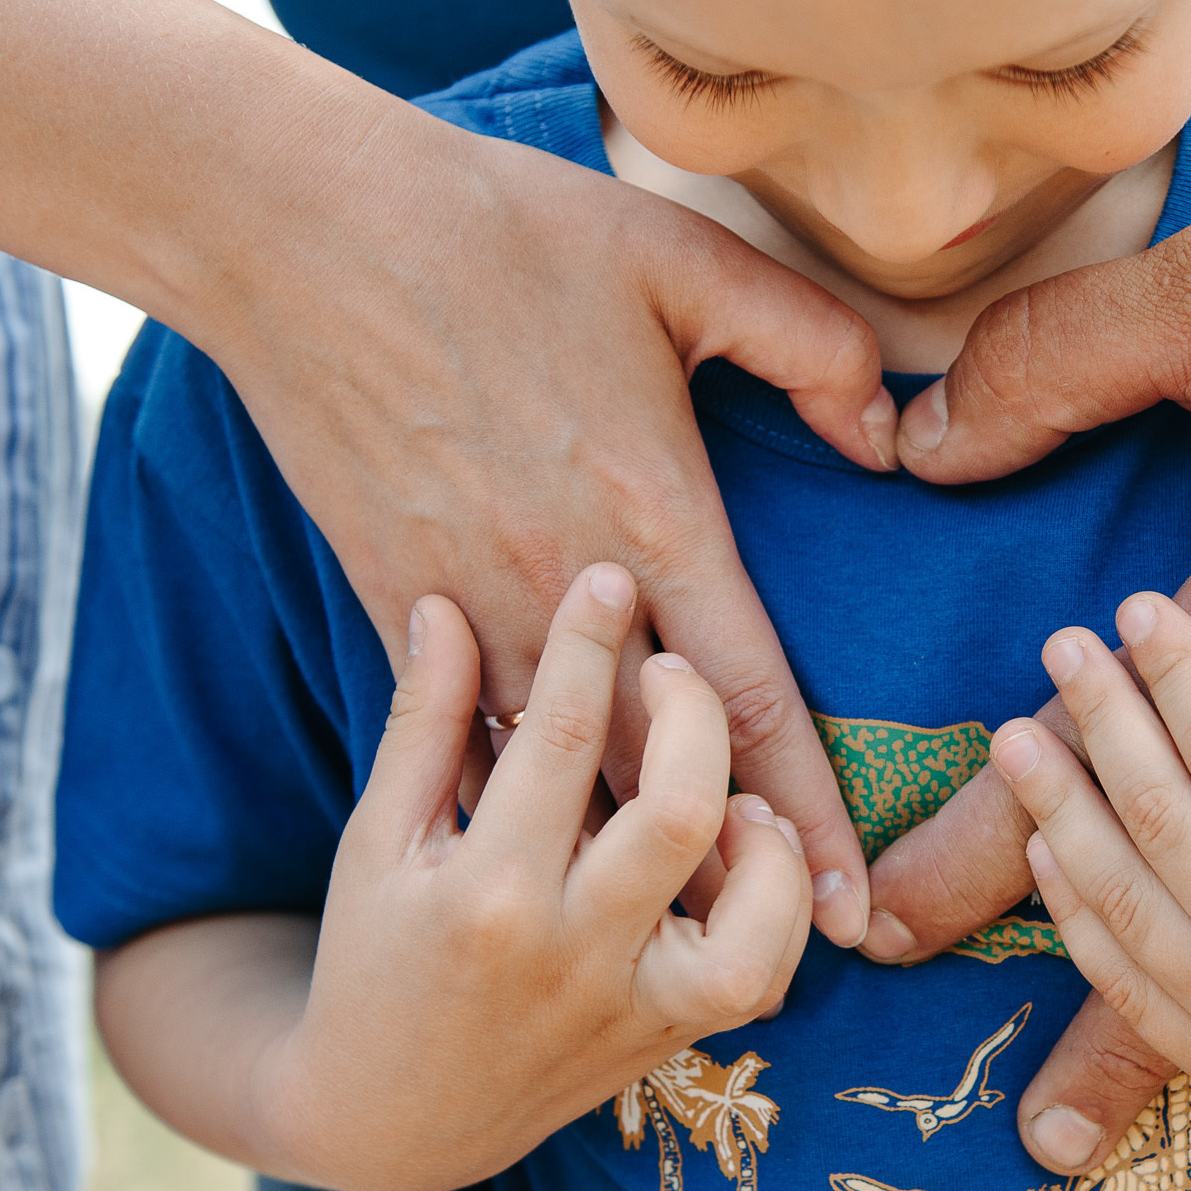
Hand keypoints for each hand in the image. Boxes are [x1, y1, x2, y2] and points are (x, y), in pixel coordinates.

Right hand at [0, 0, 885, 945]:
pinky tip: (540, 857)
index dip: (808, 810)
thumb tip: (886, 436)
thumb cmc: (504, 233)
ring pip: (557, 774)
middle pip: (659, 770)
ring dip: (620, 861)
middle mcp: (565, 586)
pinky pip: (460, 727)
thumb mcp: (685, 258)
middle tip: (792, 957)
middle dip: (728, 874)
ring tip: (678, 942)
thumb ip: (809, 347)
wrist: (305, 232)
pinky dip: (509, 800)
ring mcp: (470, 603)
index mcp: (652, 515)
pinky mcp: (395, 596)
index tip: (849, 902)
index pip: (748, 699)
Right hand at [258, 566, 809, 1190]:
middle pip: (679, 811)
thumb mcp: (378, 840)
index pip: (555, 736)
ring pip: (753, 921)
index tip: (605, 579)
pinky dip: (777, 907)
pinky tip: (747, 849)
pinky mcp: (667, 1041)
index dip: (588, 642)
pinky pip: (761, 978)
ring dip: (767, 834)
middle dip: (692, 713)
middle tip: (669, 665)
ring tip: (733, 782)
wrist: (391, 1120)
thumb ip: (423, 724)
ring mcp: (628, 1008)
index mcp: (485, 893)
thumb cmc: (375, 958)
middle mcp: (568, 955)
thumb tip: (442, 607)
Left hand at [996, 590, 1190, 1161]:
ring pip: (1122, 901)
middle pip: (1161, 818)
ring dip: (1058, 811)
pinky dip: (1075, 912)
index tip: (1138, 607)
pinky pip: (1124, 983)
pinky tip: (1043, 841)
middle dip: (1103, 721)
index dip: (1178, 674)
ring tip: (1014, 737)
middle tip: (1062, 645)